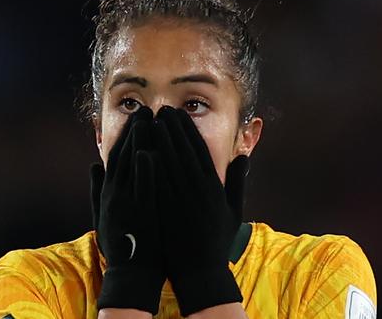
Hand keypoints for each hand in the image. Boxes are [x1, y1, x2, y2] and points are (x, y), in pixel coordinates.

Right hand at [89, 106, 164, 314]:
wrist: (131, 275)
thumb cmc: (123, 246)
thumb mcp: (104, 216)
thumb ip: (97, 190)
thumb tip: (93, 165)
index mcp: (110, 192)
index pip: (117, 156)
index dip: (126, 134)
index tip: (137, 116)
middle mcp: (116, 193)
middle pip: (125, 154)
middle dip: (135, 129)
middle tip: (146, 109)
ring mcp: (127, 203)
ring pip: (132, 166)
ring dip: (140, 142)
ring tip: (150, 120)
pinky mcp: (140, 215)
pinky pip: (142, 189)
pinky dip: (144, 170)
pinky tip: (149, 152)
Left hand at [152, 106, 248, 315]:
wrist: (200, 272)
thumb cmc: (216, 242)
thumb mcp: (233, 211)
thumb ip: (237, 182)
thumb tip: (243, 157)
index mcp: (213, 186)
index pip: (199, 150)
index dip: (187, 130)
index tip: (178, 115)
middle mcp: (197, 189)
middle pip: (181, 151)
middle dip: (170, 128)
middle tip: (160, 110)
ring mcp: (179, 199)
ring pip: (167, 162)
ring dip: (157, 139)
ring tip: (148, 122)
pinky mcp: (164, 209)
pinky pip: (155, 181)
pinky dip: (148, 163)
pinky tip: (139, 148)